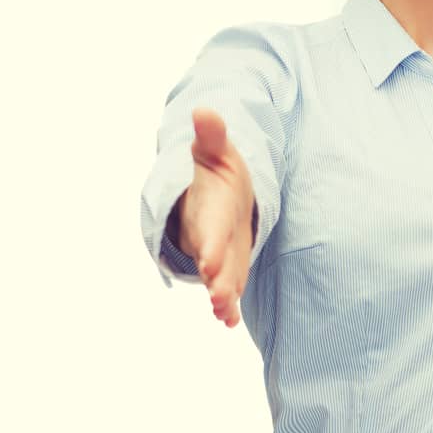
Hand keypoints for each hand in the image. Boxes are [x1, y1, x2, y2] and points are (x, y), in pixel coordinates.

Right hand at [176, 107, 256, 327]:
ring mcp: (217, 252)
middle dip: (216, 277)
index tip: (209, 261)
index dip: (208, 244)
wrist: (210, 189)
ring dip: (221, 296)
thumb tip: (204, 110)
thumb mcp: (217, 151)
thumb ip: (211, 136)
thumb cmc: (216, 170)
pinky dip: (227, 304)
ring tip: (224, 315)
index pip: (208, 228)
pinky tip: (229, 322)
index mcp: (208, 209)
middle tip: (219, 296)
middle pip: (213, 258)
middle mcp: (208, 235)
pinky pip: (227, 284)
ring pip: (219, 277)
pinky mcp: (228, 263)